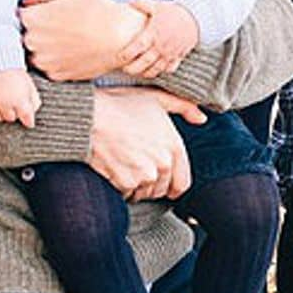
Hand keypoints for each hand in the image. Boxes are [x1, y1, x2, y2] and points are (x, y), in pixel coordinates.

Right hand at [0, 70, 40, 126]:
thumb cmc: (14, 73)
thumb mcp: (29, 85)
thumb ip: (34, 101)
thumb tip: (33, 114)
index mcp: (20, 100)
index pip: (27, 119)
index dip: (28, 120)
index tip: (28, 121)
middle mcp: (5, 104)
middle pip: (11, 119)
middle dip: (13, 112)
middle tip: (12, 103)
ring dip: (0, 113)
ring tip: (2, 101)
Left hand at [20, 0, 144, 81]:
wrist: (120, 37)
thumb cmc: (98, 10)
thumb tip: (28, 2)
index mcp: (33, 18)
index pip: (17, 17)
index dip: (29, 14)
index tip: (39, 14)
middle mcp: (33, 41)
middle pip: (23, 36)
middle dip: (35, 31)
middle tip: (55, 27)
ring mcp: (43, 60)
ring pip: (34, 54)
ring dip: (43, 48)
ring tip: (64, 39)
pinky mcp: (55, 75)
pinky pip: (47, 67)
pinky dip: (54, 60)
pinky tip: (70, 51)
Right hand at [88, 86, 207, 200]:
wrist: (90, 118)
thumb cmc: (120, 105)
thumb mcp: (156, 97)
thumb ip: (183, 107)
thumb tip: (201, 119)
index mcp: (174, 146)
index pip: (183, 183)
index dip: (172, 185)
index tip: (165, 185)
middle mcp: (163, 163)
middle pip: (162, 190)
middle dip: (152, 184)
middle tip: (138, 168)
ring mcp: (145, 175)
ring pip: (144, 193)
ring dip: (136, 187)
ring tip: (125, 165)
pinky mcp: (126, 183)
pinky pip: (126, 195)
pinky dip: (120, 187)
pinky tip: (114, 168)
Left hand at [120, 0, 200, 78]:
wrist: (195, 18)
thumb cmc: (174, 13)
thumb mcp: (156, 6)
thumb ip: (141, 5)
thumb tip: (129, 3)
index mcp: (153, 33)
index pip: (136, 47)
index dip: (126, 54)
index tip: (119, 58)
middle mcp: (161, 45)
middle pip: (144, 62)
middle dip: (132, 68)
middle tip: (125, 69)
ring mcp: (170, 53)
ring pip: (156, 69)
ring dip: (145, 73)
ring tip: (138, 72)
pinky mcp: (178, 56)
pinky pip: (169, 69)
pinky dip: (161, 71)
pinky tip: (155, 70)